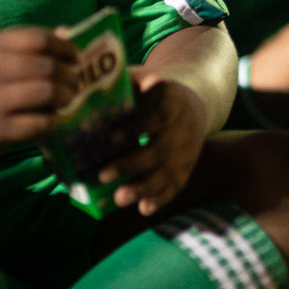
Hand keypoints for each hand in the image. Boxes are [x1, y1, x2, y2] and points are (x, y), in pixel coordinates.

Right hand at [0, 27, 78, 158]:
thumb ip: (22, 46)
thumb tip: (67, 33)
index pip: (38, 39)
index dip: (64, 47)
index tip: (75, 56)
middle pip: (47, 66)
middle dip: (69, 75)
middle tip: (75, 82)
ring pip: (46, 92)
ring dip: (66, 96)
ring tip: (68, 99)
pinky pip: (38, 123)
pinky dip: (53, 120)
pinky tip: (54, 119)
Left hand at [99, 72, 209, 216]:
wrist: (194, 104)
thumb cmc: (157, 93)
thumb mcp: (149, 79)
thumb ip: (129, 81)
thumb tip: (93, 82)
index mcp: (172, 103)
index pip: (156, 117)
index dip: (134, 128)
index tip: (109, 138)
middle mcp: (182, 129)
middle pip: (158, 149)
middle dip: (130, 164)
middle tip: (102, 175)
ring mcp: (186, 150)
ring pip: (167, 172)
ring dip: (144, 187)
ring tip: (119, 198)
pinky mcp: (187, 166)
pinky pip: (176, 185)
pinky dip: (161, 198)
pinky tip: (144, 209)